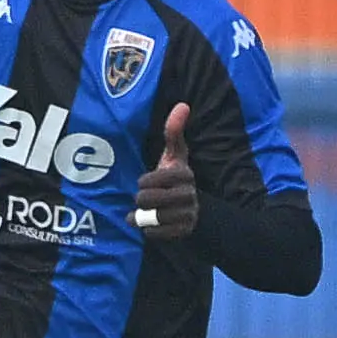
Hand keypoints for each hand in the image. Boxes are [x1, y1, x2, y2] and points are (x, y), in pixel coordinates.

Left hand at [132, 104, 195, 237]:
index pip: (156, 178)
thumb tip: (182, 104)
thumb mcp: (176, 156)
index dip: (146, 181)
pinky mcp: (184, 231)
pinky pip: (157, 232)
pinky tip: (149, 225)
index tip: (145, 181)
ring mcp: (188, 214)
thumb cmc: (176, 178)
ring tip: (141, 213)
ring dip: (143, 215)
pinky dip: (149, 230)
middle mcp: (190, 194)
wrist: (194, 211)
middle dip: (141, 199)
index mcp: (186, 174)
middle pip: (150, 199)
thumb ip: (174, 132)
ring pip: (154, 216)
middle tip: (142, 199)